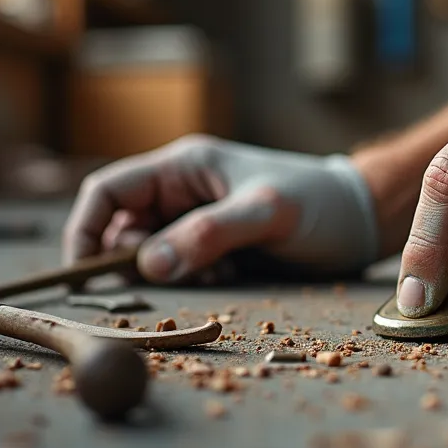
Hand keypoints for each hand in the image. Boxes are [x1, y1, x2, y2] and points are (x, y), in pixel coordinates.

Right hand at [63, 135, 378, 282]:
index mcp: (183, 166)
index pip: (108, 191)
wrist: (364, 218)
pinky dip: (193, 280)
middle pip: (122, 228)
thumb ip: (207, 235)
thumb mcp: (266, 214)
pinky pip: (181, 268)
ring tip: (218, 272)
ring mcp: (198, 219)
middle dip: (134, 259)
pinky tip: (232, 276)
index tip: (83, 273)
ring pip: (150, 253)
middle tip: (175, 277)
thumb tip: (147, 264)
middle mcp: (183, 191)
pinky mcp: (216, 247)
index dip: (85, 229)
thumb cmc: (320, 203)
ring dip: (169, 273)